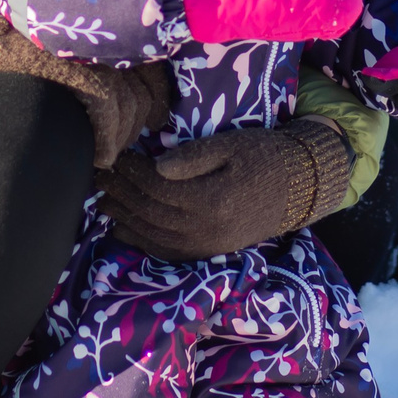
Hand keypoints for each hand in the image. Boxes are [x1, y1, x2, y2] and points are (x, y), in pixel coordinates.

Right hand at [0, 0, 172, 163]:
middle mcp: (108, 41)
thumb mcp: (64, 52)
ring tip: (104, 153)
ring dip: (119, 139)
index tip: (149, 123)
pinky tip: (101, 158)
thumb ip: (97, 67)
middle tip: (115, 145)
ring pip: (128, 108)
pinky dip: (107, 139)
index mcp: (108, 35)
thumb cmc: (17, 49)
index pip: (152, 75)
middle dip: (134, 127)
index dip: (154, 104)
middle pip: (142, 96)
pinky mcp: (75, 70)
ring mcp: (93, 54)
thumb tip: (127, 103)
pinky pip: (106, 110)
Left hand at [96, 117, 353, 259]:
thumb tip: (157, 166)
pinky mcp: (207, 253)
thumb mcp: (232, 145)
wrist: (298, 188)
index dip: (131, 171)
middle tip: (99, 175)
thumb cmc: (264, 157)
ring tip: (103, 198)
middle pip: (149, 212)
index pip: (157, 186)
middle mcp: (206, 229)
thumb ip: (194, 156)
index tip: (114, 155)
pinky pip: (166, 252)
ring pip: (153, 235)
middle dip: (120, 193)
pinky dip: (140, 241)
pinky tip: (123, 228)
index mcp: (212, 199)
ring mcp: (206, 246)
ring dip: (124, 217)